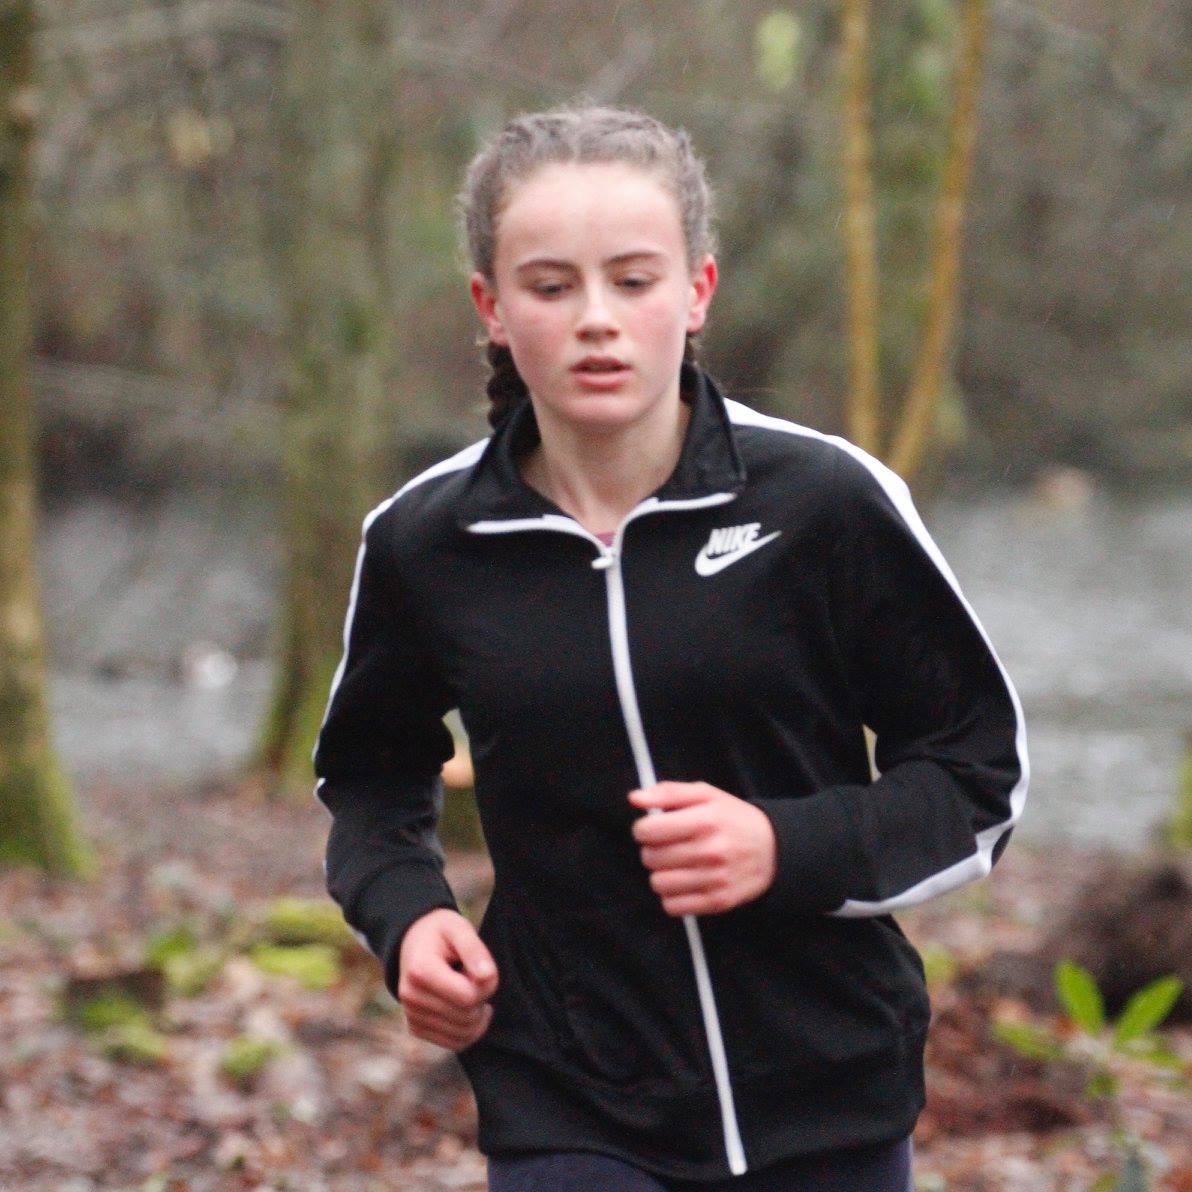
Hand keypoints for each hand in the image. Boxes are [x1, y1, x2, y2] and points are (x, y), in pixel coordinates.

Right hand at [397, 908, 498, 1050]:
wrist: (413, 941)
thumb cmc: (441, 933)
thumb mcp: (459, 927)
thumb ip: (475, 949)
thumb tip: (487, 977)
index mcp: (420, 971)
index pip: (468, 997)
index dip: (486, 985)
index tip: (483, 968)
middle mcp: (411, 998)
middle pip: (466, 1018)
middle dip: (481, 999)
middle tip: (475, 977)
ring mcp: (411, 1016)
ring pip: (463, 1036)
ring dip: (477, 1016)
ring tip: (469, 990)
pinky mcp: (416, 1028)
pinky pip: (454, 1044)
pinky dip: (469, 1030)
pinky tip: (467, 1007)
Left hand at [629, 782, 776, 916]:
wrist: (773, 850)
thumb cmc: (733, 818)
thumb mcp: (705, 794)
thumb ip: (668, 793)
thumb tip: (635, 798)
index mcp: (705, 820)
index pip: (648, 831)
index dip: (643, 829)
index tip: (653, 828)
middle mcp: (711, 851)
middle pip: (650, 858)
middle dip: (653, 850)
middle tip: (668, 846)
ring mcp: (715, 879)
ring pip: (658, 883)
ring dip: (662, 873)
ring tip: (676, 864)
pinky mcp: (718, 902)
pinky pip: (672, 906)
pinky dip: (672, 895)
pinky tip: (685, 881)